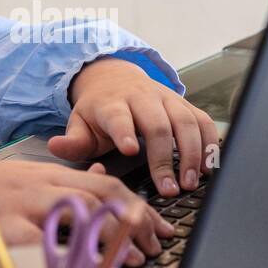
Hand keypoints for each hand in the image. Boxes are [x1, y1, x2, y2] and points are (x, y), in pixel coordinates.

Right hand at [0, 161, 172, 267]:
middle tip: (156, 244)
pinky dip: (67, 260)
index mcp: (50, 173)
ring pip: (81, 215)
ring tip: (133, 259)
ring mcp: (23, 206)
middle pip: (103, 195)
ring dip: (113, 239)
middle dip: (137, 220)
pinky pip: (42, 245)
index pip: (107, 183)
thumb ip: (62, 179)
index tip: (159, 226)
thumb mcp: (25, 175)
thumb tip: (102, 173)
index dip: (139, 206)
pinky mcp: (3, 228)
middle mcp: (42, 185)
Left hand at [48, 56, 219, 196]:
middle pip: (157, 124)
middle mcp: (142, 98)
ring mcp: (166, 99)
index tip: (130, 151)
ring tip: (192, 182)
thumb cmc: (98, 111)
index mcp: (112, 104)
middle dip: (165, 157)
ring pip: (185, 121)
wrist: (116, 79)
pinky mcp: (184, 104)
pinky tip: (211, 167)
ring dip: (192, 153)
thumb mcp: (80, 123)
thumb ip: (72, 140)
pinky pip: (203, 120)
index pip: (118, 116)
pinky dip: (211, 142)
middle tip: (169, 188)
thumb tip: (56, 146)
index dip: (125, 132)